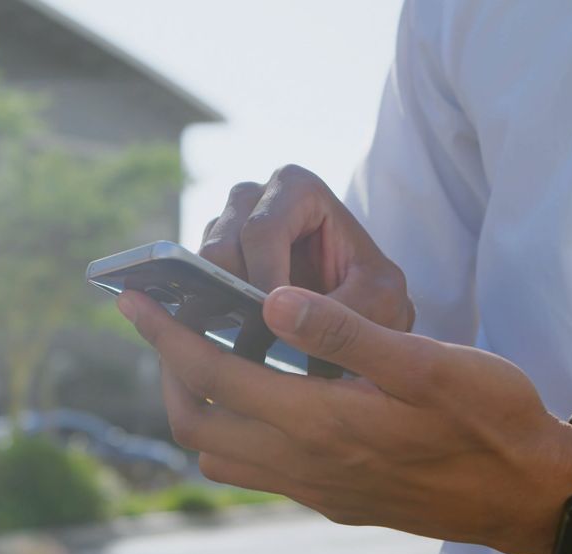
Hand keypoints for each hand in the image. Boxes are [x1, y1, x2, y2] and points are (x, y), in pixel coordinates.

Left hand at [117, 286, 571, 553]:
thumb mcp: (427, 363)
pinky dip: (234, 431)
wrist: (529, 493)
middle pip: (196, 421)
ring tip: (202, 356)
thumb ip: (344, 332)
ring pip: (220, 451)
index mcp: (319, 421)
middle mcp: (305, 463)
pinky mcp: (333, 499)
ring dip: (196, 404)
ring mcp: (316, 488)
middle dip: (167, 371)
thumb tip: (271, 301)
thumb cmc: (489, 419)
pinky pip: (256, 470)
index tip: (135, 302)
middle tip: (165, 325)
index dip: (165, 336)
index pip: (211, 376)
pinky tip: (261, 399)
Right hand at [200, 164, 413, 331]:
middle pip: (220, 249)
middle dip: (238, 299)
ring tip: (254, 346)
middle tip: (262, 343)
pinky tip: (235, 345)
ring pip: (200, 270)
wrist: (364, 317)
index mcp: (297, 187)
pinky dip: (209, 319)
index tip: (274, 327)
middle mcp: (253, 197)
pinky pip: (192, 288)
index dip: (264, 281)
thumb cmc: (377, 298)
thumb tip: (274, 310)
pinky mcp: (209, 260)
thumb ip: (340, 312)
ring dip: (221, 311)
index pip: (263, 232)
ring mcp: (225, 226)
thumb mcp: (380, 303)